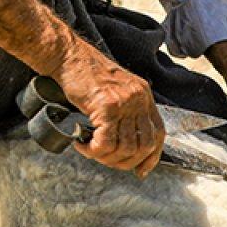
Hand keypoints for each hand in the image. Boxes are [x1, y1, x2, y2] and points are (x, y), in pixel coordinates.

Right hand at [51, 42, 164, 177]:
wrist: (68, 56)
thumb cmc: (86, 74)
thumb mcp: (116, 90)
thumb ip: (126, 111)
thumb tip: (127, 144)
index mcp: (143, 95)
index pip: (158, 133)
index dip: (151, 157)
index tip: (141, 170)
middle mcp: (138, 98)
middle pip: (143, 145)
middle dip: (125, 162)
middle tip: (106, 160)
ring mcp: (124, 102)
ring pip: (125, 148)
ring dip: (106, 157)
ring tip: (91, 151)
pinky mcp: (107, 106)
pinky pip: (106, 143)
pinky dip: (93, 151)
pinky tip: (82, 144)